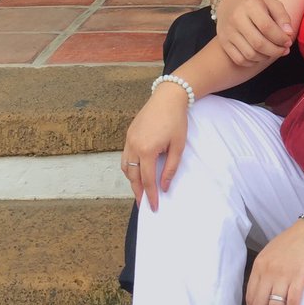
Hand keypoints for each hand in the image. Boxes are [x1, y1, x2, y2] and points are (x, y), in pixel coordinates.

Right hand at [120, 83, 188, 210]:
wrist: (168, 96)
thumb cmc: (176, 120)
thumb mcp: (178, 146)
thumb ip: (170, 168)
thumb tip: (164, 187)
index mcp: (146, 150)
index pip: (147, 181)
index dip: (151, 196)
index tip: (154, 208)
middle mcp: (133, 146)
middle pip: (133, 177)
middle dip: (138, 192)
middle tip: (144, 204)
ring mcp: (129, 139)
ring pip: (126, 167)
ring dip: (132, 180)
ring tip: (140, 190)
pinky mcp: (129, 134)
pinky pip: (125, 156)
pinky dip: (129, 168)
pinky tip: (137, 172)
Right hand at [216, 0, 293, 65]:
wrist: (229, 2)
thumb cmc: (255, 4)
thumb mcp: (271, 3)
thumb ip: (283, 17)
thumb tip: (289, 34)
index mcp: (250, 5)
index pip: (267, 27)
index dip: (280, 38)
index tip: (288, 42)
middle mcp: (236, 18)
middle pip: (258, 43)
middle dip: (275, 51)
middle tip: (283, 50)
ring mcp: (228, 31)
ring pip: (250, 54)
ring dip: (265, 57)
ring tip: (272, 52)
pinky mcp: (223, 42)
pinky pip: (240, 60)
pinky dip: (252, 62)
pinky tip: (260, 55)